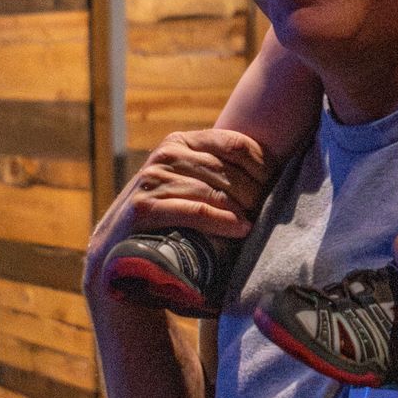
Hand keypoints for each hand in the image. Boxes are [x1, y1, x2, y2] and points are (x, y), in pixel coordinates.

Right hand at [83, 128, 266, 295]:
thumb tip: (276, 167)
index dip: (262, 164)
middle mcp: (164, 155)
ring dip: (241, 207)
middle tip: (269, 209)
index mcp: (180, 142)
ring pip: (212, 189)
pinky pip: (194, 210)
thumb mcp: (191, 187)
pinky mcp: (143, 208)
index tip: (278, 184)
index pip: (234, 143)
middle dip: (254, 190)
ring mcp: (152, 180)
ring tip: (257, 222)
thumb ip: (218, 172)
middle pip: (226, 168)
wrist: (120, 255)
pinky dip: (221, 220)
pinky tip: (241, 229)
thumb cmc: (169, 220)